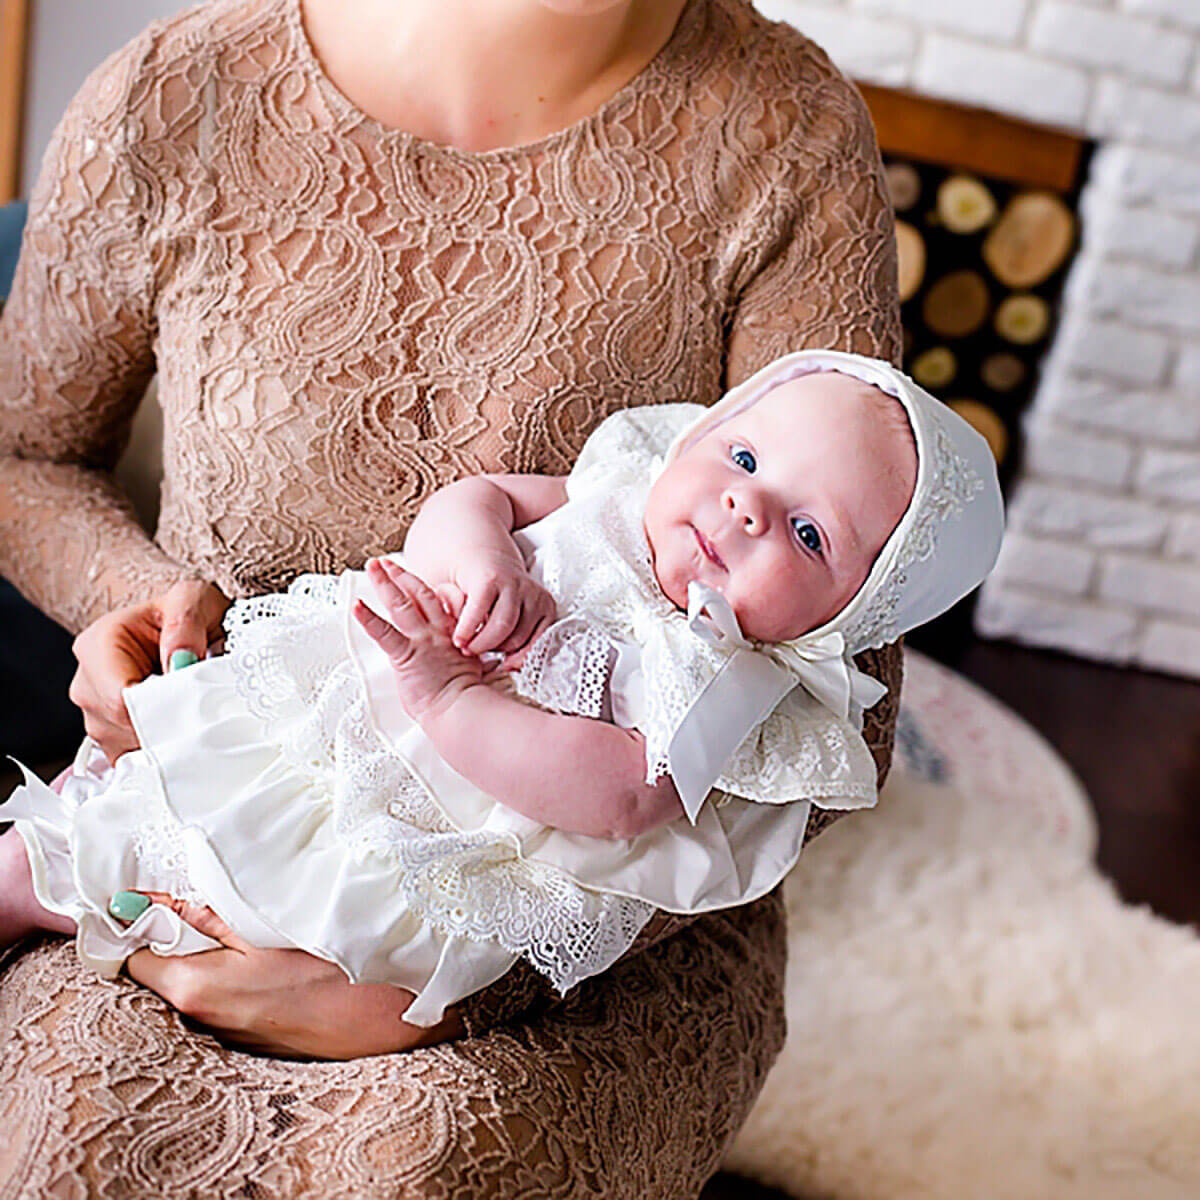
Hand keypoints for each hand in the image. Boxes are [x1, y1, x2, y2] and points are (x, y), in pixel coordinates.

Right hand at [69, 579, 230, 764]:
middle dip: (165, 724)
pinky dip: (160, 751)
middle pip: (120, 726)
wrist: (189, 625)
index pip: (119, 698)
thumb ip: (186, 622)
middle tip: (203, 710)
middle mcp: (88, 683)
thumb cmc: (187, 612)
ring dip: (165, 737)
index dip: (159, 709)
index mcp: (97, 645)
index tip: (193, 708)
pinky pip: (131, 757)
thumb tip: (179, 659)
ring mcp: (95, 713)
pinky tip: (181, 731)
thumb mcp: (192, 600)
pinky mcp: (111, 735)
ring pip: (126, 745)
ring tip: (192, 713)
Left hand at [121, 893, 463, 1058]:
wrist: (390, 1016)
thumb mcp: (267, 923)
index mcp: (195, 988)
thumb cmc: (335, 966)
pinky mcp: (250, 1039)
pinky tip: (259, 951)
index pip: (130, 955)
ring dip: (201, 951)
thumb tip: (151, 898)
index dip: (135, 921)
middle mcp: (200, 1020)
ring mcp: (225, 1035)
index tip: (149, 893)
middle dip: (170, 933)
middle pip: (159, 968)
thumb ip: (205, 912)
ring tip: (234, 919)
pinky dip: (227, 971)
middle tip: (196, 896)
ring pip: (190, 980)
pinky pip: (219, 997)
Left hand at [354, 560, 484, 721]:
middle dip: (401, 576)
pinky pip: (385, 633)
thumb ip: (473, 662)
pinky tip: (356, 605)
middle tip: (388, 562)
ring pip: (402, 604)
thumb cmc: (468, 699)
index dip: (426, 588)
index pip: (441, 602)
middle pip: (420, 594)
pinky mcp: (407, 655)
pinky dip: (369, 619)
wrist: (463, 711)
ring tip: (373, 566)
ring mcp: (423, 641)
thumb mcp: (476, 672)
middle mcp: (439, 632)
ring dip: (385, 583)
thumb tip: (481, 668)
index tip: (414, 579)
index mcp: (454, 634)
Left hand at [449, 552, 555, 655]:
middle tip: (469, 650)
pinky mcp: (548, 608)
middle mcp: (516, 584)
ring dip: (501, 650)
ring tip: (485, 648)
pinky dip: (523, 654)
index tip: (458, 643)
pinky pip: (539, 640)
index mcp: (490, 576)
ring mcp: (535, 596)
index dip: (467, 630)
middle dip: (483, 644)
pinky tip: (507, 656)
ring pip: (521, 637)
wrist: (492, 562)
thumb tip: (451, 629)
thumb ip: (449, 606)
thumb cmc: (469, 580)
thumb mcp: (451, 585)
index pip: (479, 607)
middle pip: (503, 626)